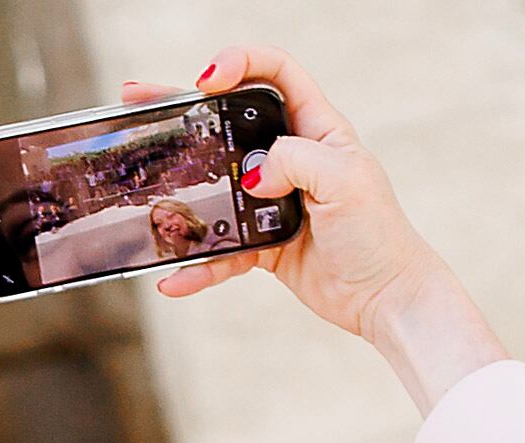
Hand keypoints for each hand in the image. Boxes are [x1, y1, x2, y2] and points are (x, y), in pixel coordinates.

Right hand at [122, 44, 437, 342]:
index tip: (207, 79)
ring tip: (140, 182)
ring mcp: (274, 201)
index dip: (239, 63)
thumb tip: (251, 176)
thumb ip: (295, 160)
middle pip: (229, 122)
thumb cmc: (379, 235)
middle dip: (184, 108)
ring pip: (215, 184)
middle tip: (139, 100)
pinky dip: (199, 265)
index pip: (276, 73)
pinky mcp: (264, 244)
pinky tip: (174, 278)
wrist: (386, 298)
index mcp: (318, 130)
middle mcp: (292, 159)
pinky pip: (221, 250)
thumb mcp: (345, 181)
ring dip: (178, 186)